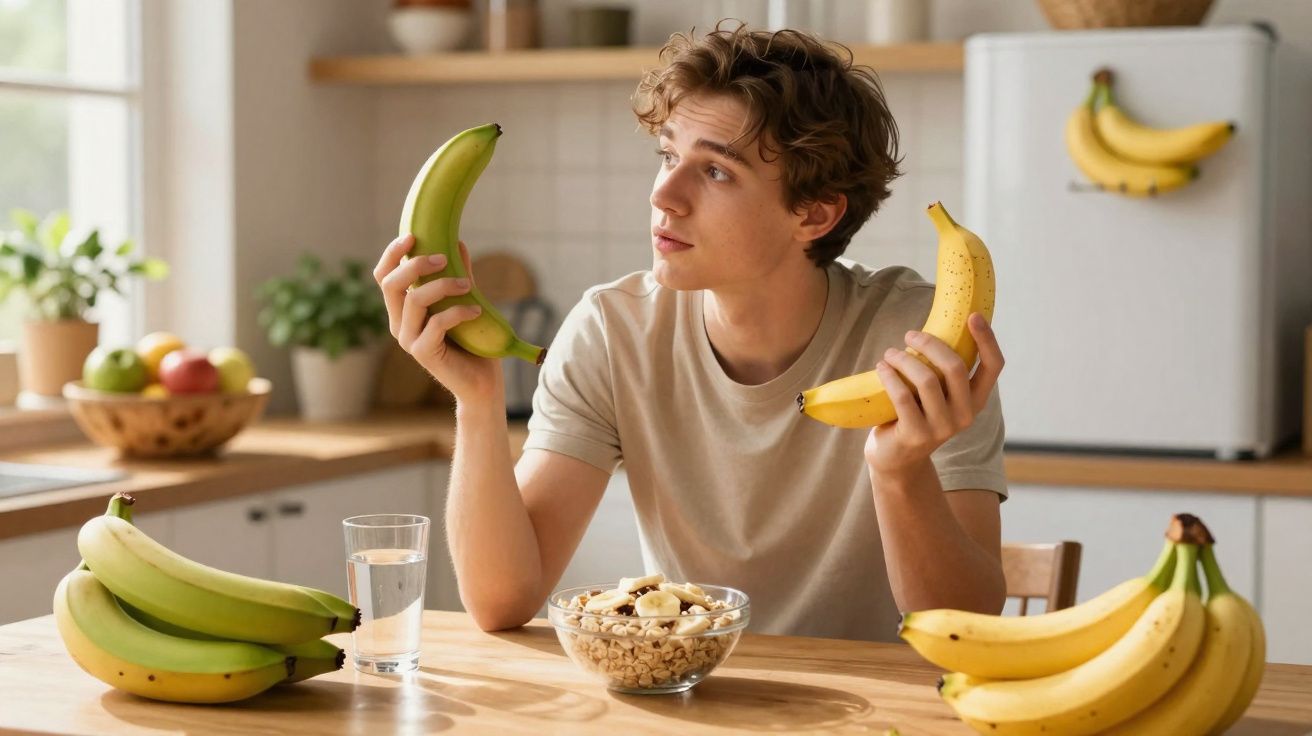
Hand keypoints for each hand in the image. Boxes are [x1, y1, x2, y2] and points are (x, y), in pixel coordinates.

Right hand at [373, 234, 500, 404]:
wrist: (482, 383)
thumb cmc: (472, 343)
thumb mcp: (464, 301)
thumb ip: (457, 275)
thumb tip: (457, 243)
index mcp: (401, 310)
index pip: (383, 277)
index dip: (392, 254)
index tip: (413, 236)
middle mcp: (399, 325)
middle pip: (390, 284)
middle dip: (416, 264)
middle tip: (444, 258)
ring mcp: (408, 341)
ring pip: (414, 300)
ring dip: (443, 286)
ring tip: (468, 285)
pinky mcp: (423, 353)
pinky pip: (436, 323)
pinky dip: (457, 311)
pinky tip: (476, 310)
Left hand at [864, 313, 1004, 476]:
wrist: (897, 457)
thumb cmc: (916, 413)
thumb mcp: (938, 393)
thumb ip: (943, 370)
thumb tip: (932, 329)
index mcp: (976, 400)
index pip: (993, 366)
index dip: (987, 339)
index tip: (972, 315)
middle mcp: (966, 415)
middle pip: (955, 367)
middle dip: (930, 344)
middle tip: (909, 335)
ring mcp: (942, 428)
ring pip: (927, 380)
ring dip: (904, 359)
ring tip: (890, 353)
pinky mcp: (916, 435)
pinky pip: (903, 396)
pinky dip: (889, 376)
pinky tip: (881, 367)